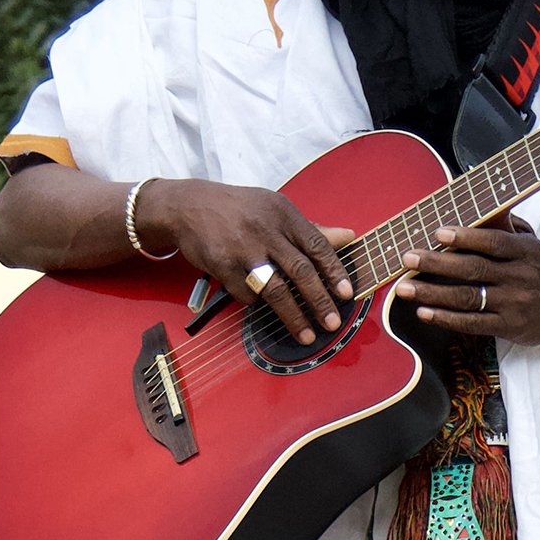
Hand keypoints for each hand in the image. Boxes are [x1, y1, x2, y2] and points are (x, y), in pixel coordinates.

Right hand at [134, 178, 354, 344]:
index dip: (334, 271)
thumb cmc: (241, 209)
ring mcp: (243, 249)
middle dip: (319, 300)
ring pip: (275, 289)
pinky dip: (257, 303)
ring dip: (293, 316)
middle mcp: (265, 230)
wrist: (190, 205)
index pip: (316, 245)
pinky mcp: (223, 265)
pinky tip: (263, 306)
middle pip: (300, 270)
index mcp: (284, 214)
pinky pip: (247, 294)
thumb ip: (311, 228)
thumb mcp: (276, 209)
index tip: (347, 293)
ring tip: (307, 334)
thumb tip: (348, 237)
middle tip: (333, 322)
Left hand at [393, 220, 539, 352]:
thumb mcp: (530, 242)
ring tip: (405, 288)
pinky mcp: (507, 328)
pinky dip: (445, 318)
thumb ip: (505, 225)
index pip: (494, 243)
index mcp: (526, 251)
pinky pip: (472, 324)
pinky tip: (424, 312)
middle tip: (408, 258)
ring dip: (432, 293)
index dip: (466, 238)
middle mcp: (520, 277)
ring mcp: (514, 305)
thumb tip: (478, 202)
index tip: (438, 233)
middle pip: (474, 270)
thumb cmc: (538, 271)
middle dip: (436, 263)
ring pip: (467, 298)